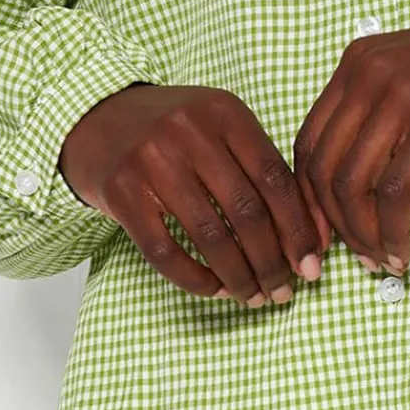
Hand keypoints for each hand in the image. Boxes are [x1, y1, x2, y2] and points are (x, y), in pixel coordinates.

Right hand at [58, 84, 327, 306]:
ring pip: (211, 236)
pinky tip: (215, 290)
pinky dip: (196, 279)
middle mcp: (190, 131)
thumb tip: (310, 237)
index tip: (313, 265)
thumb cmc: (174, 131)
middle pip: (247, 211)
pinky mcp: (121, 193)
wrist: (97, 119)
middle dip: (273, 261)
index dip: (299, 228)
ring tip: (255, 297)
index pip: (275, 179)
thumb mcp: (219, 127)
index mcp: (225, 111)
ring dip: (240, 277)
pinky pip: (166, 252)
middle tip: (285, 292)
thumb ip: (260, 168)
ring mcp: (152, 161)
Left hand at [292, 14, 409, 276]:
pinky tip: (404, 251)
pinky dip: (393, 231)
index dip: (308, 199)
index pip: (307, 141)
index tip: (321, 236)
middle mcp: (369, 73)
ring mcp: (403, 94)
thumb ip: (373, 112)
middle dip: (332, 226)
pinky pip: (397, 190)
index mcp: (356, 62)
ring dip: (363, 236)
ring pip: (355, 184)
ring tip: (382, 260)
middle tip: (354, 260)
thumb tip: (343, 185)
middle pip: (324, 167)